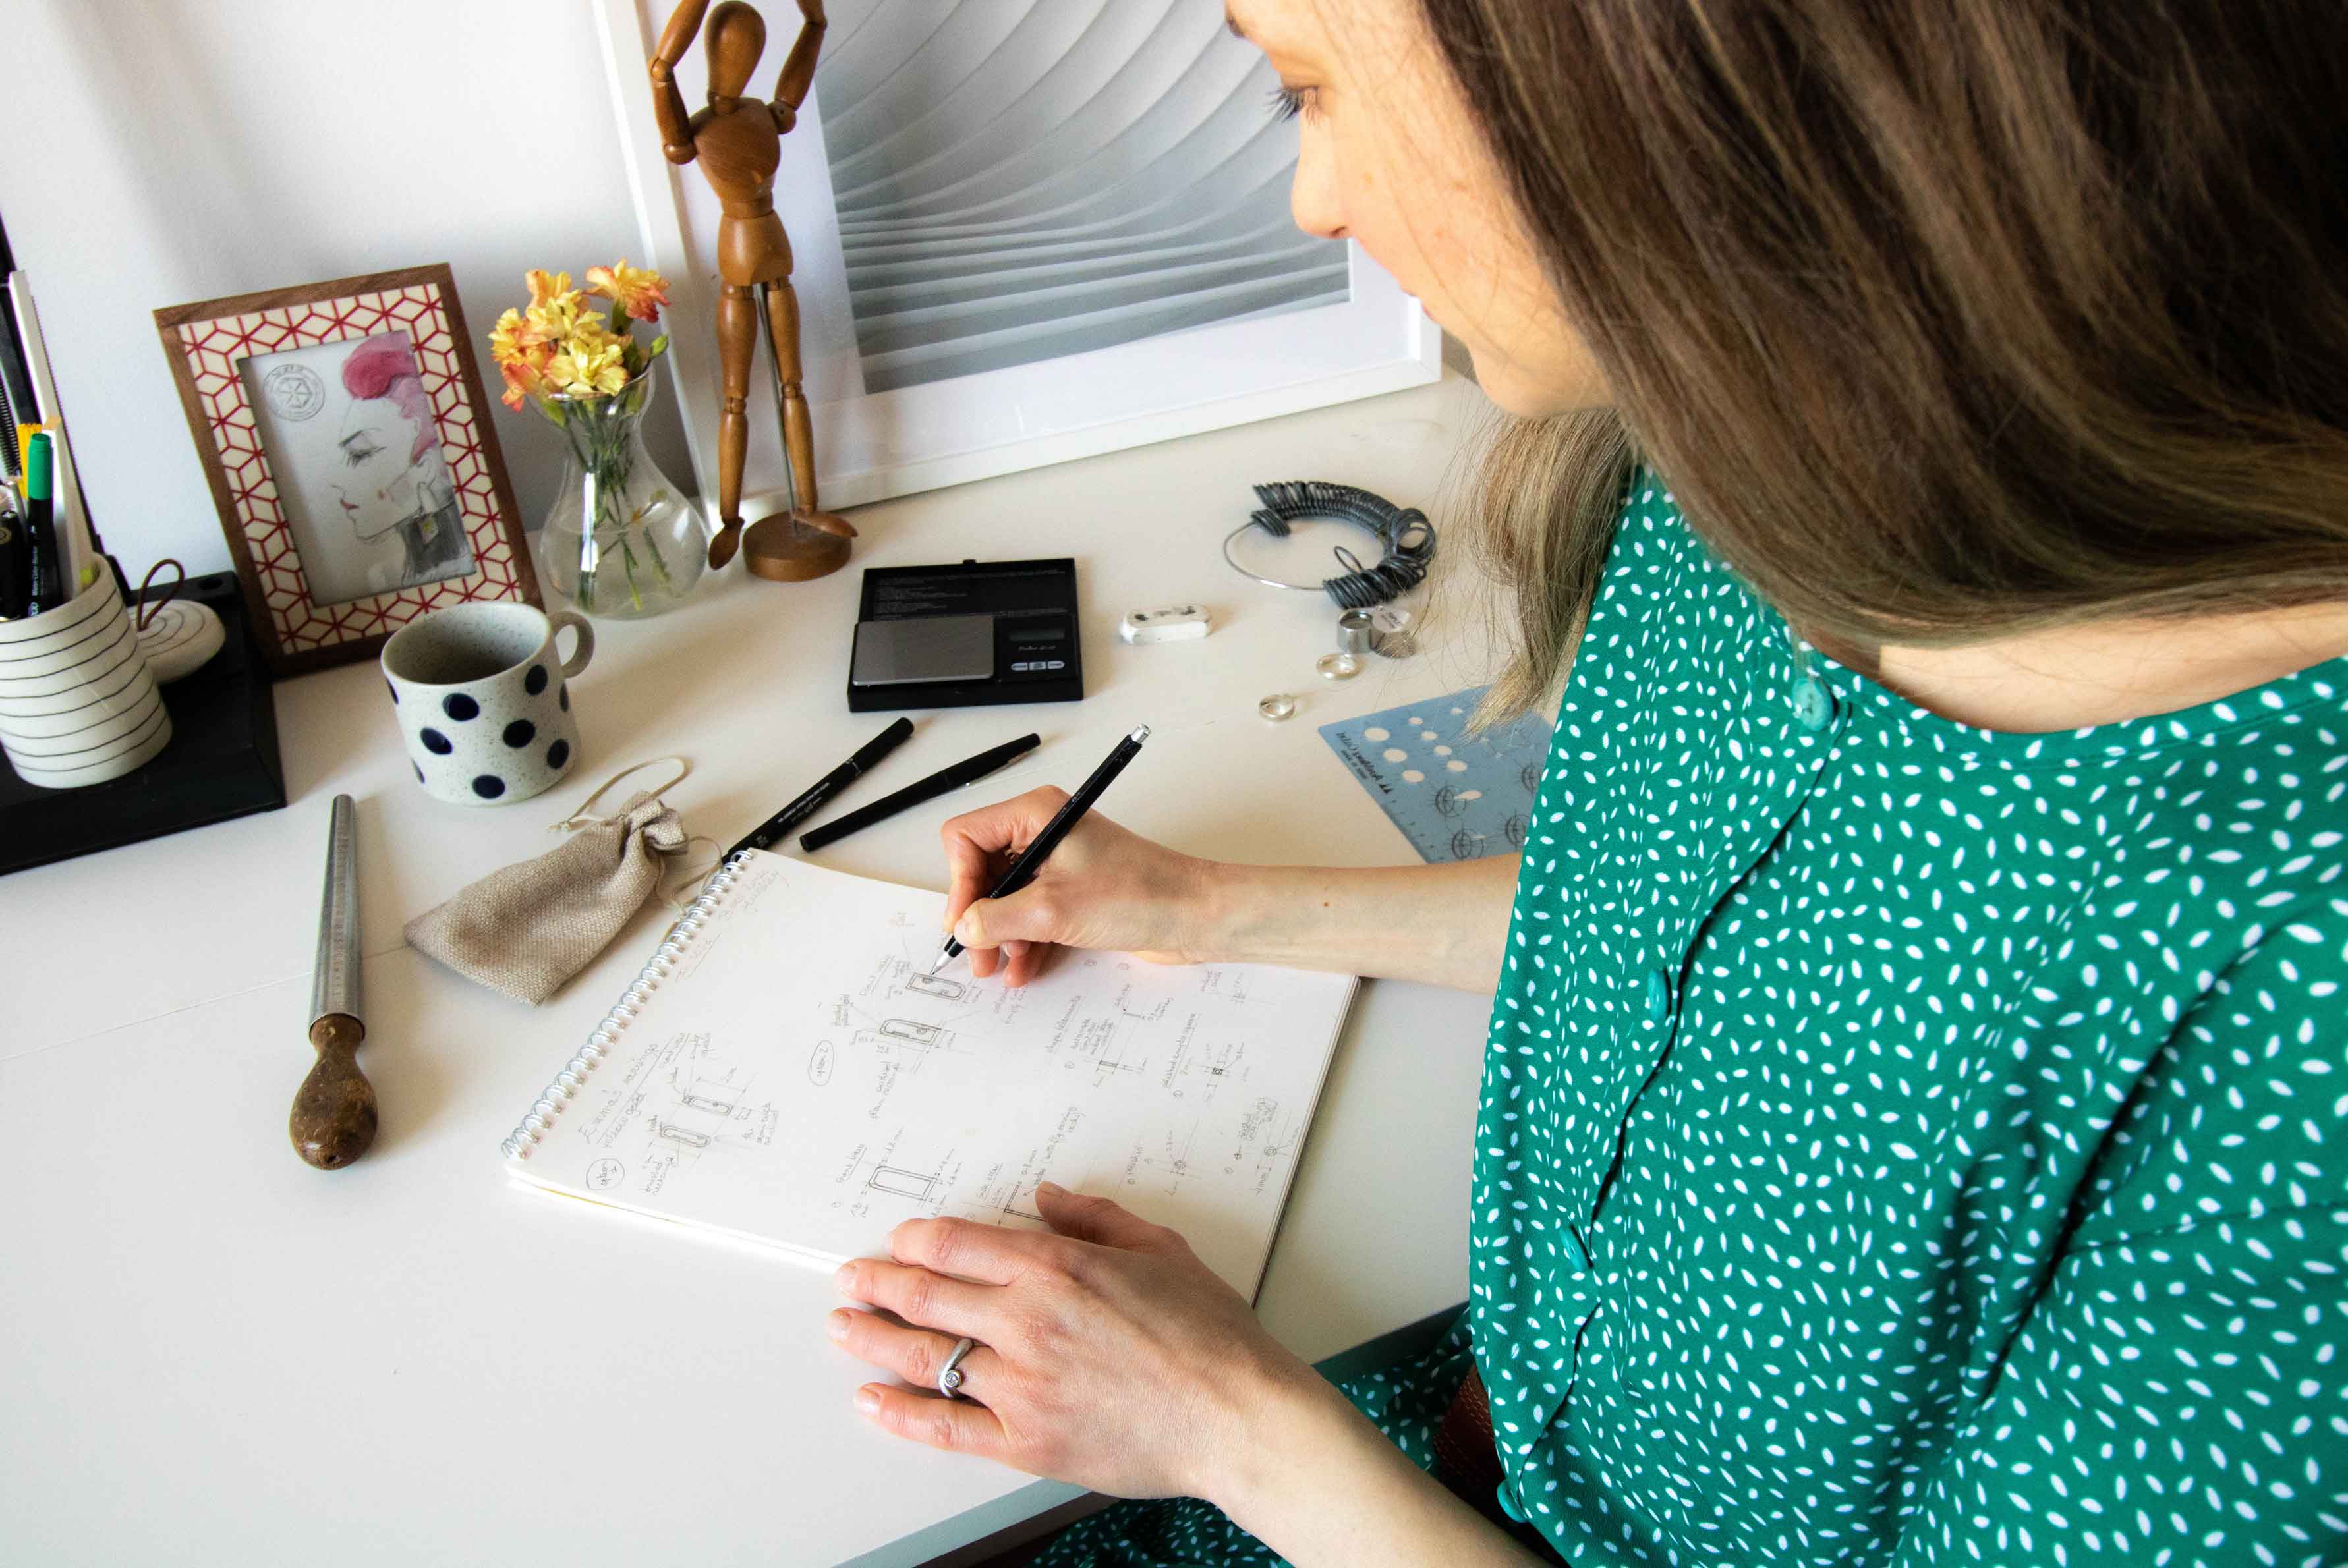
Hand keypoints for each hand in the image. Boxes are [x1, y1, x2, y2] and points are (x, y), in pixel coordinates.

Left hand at [828, 1184, 1331, 1501]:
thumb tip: (1049, 1195)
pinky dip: (899, 1412)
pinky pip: (943, 1426)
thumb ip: (1096, 1218)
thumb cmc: (1211, 1337)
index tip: (897, 1241)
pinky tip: (871, 1400)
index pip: (957, 1244)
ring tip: (843, 1327)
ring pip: (924, 1356)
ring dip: (873, 1338)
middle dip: (876, 1283)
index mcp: (1057, 1268)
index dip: (914, 1240)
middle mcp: (1027, 1321)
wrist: (1239, 1417)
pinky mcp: (1025, 1440)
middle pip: (925, 1295)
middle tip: (849, 1278)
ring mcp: (1020, 1384)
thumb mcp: (1160, 1250)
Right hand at [940, 788, 1221, 985]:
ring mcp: (1059, 863)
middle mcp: (1044, 832)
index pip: (966, 837)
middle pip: (983, 870)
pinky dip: (1024, 940)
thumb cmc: (1139, 894)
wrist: (1194, 915)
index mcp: (1036, 814)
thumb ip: (996, 918)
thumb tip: (963, 927)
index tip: (964, 921)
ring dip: (1001, 935)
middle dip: (979, 916)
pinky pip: (1031, 914)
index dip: (958, 881)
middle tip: (978, 956)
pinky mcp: (1074, 891)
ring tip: (1003, 968)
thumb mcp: (1052, 911)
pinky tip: (1024, 968)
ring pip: (1006, 898)